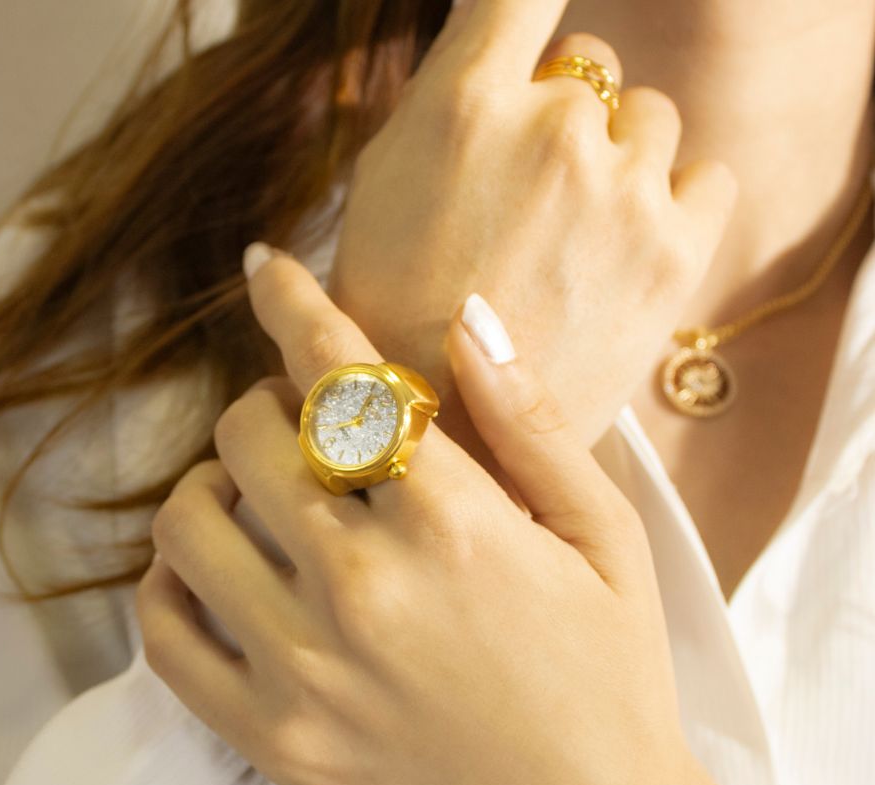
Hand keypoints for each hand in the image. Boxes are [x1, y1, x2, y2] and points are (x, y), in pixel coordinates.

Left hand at [137, 248, 779, 784]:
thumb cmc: (613, 687)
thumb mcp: (609, 543)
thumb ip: (534, 427)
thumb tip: (470, 319)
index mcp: (454, 529)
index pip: (342, 379)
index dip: (293, 304)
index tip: (265, 267)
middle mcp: (364, 590)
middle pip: (250, 436)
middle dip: (267, 405)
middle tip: (303, 425)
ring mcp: (304, 673)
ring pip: (188, 523)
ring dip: (212, 484)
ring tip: (257, 498)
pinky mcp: (270, 743)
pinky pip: (164, 634)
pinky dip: (168, 582)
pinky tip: (211, 573)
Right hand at [327, 0, 736, 451]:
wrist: (448, 436)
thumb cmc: (394, 316)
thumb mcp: (382, 188)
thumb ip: (447, 104)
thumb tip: (492, 48)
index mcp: (465, 105)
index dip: (527, 6)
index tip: (531, 30)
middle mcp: (554, 128)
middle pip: (589, 63)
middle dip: (563, 113)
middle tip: (530, 192)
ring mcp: (623, 187)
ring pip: (648, 119)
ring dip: (617, 160)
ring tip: (574, 237)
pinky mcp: (675, 249)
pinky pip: (708, 175)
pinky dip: (675, 198)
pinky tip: (630, 241)